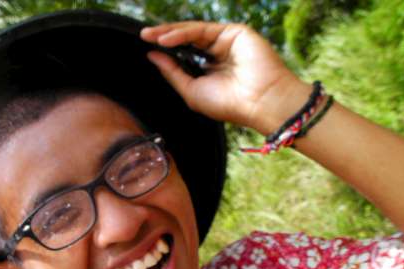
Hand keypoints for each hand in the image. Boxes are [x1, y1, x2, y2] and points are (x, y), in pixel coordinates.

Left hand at [140, 21, 306, 132]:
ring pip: (192, 31)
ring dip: (170, 32)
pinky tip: (167, 39)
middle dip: (163, 36)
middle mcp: (216, 53)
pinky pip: (202, 30)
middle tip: (144, 35)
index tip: (146, 47)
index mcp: (208, 69)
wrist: (259, 102)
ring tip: (151, 36)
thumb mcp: (191, 91)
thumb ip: (172, 72)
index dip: (165, 50)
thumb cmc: (229, 104)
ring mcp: (225, 41)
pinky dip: (182, 33)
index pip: (183, 54)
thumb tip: (153, 56)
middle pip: (185, 40)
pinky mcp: (233, 32)